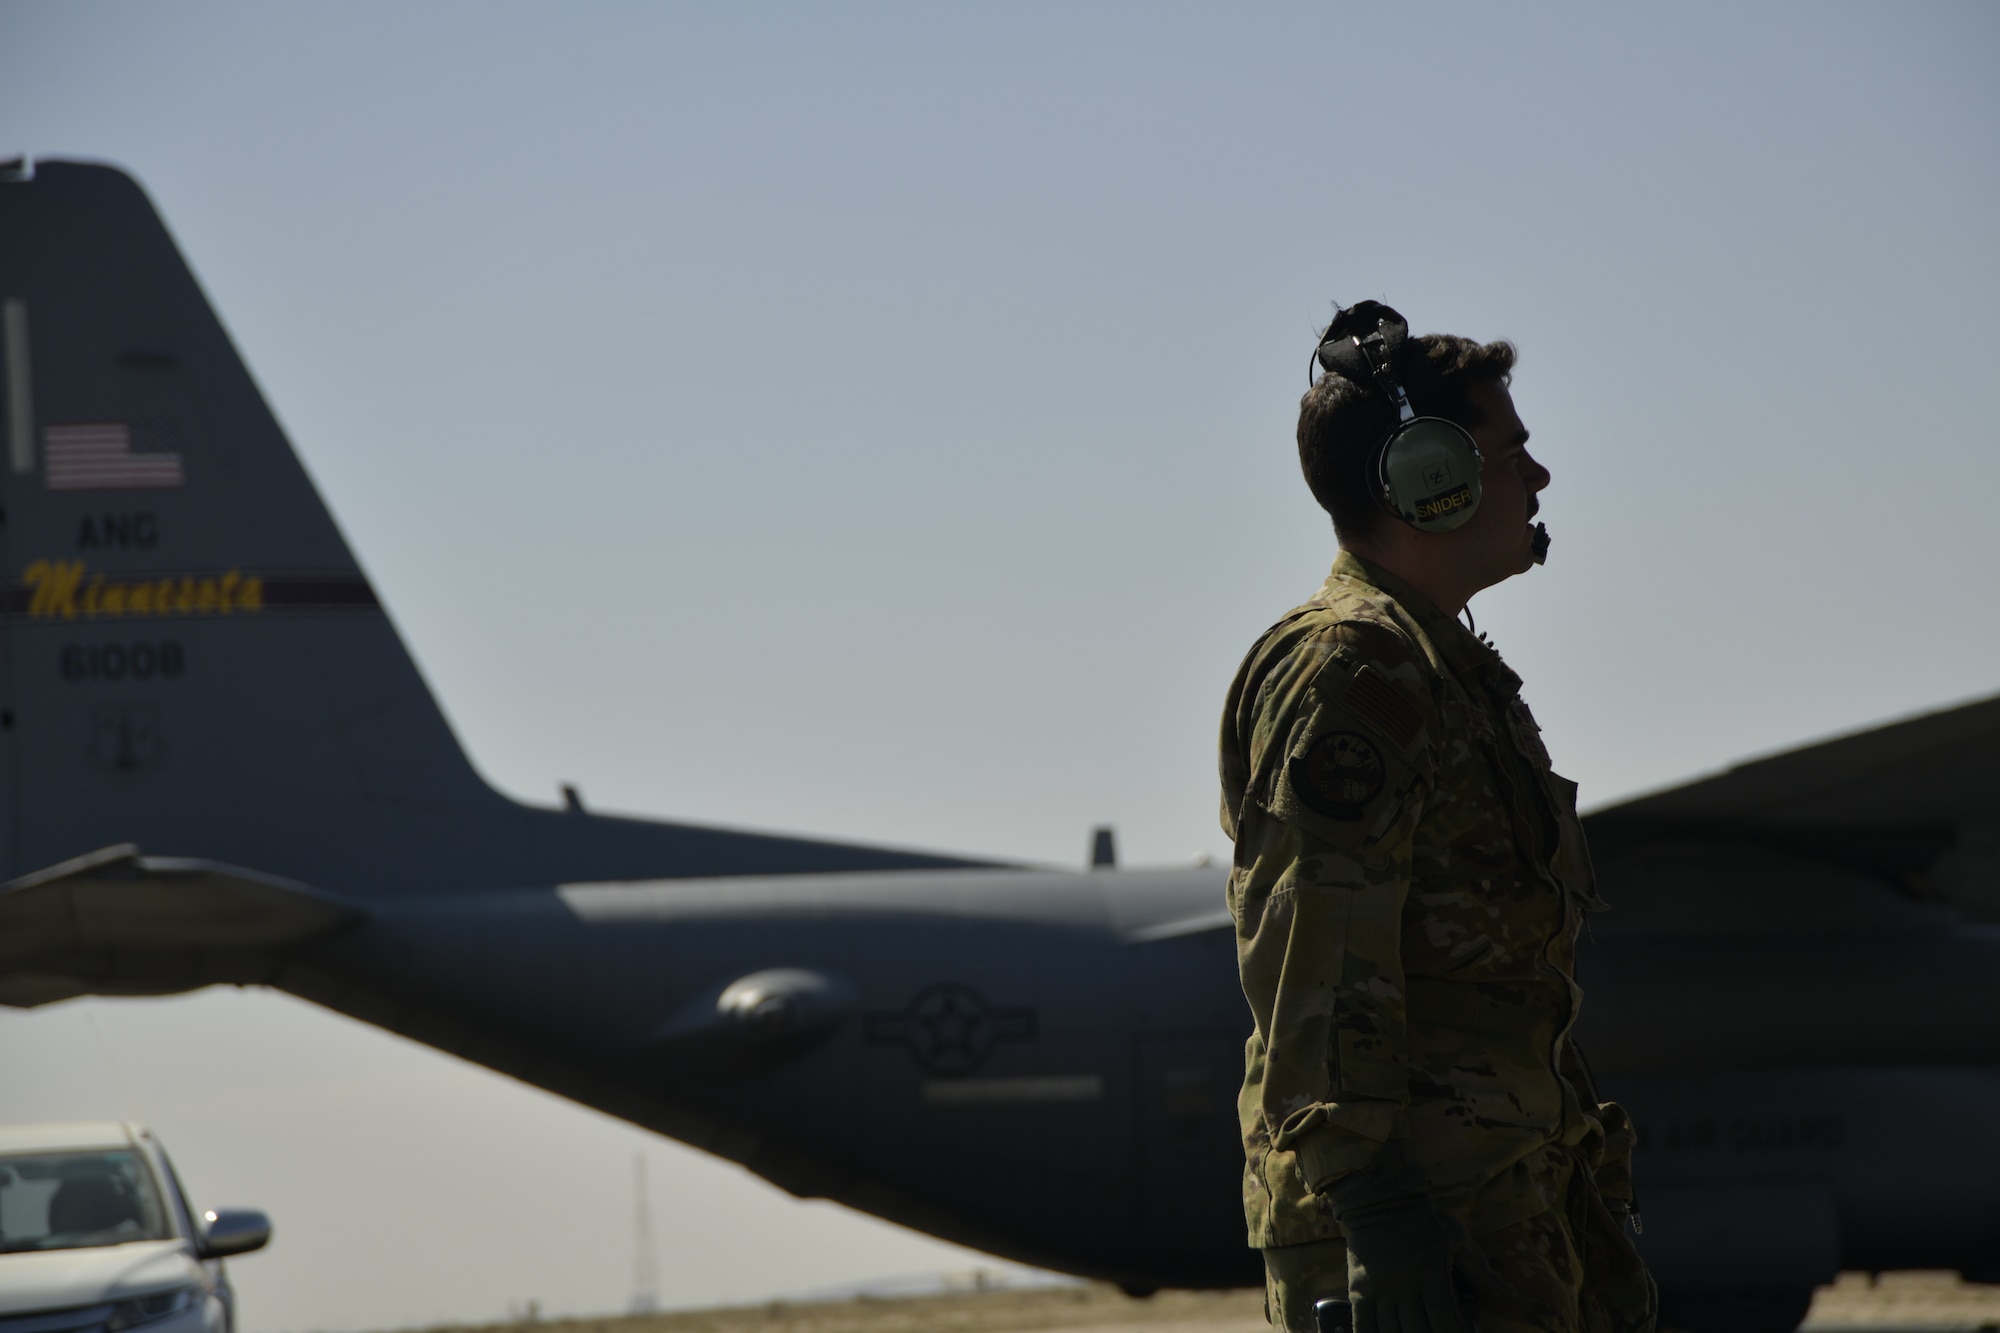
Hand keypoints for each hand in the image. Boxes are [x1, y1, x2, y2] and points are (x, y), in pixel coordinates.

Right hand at [1337, 1190, 1466, 1332]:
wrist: (1377, 1198)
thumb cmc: (1423, 1218)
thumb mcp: (1457, 1238)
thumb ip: (1480, 1270)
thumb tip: (1509, 1294)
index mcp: (1432, 1273)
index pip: (1446, 1320)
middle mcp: (1405, 1286)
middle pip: (1419, 1331)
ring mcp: (1380, 1290)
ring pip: (1392, 1332)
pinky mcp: (1359, 1290)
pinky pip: (1364, 1325)